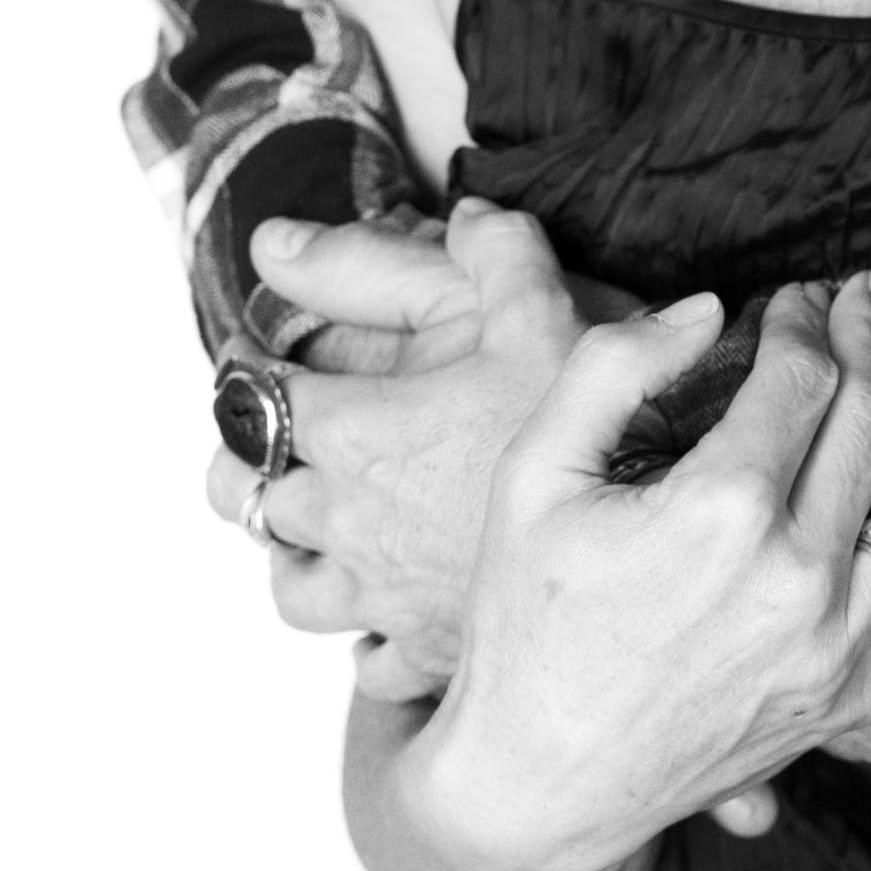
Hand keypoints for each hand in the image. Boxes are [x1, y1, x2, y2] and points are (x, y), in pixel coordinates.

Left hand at [204, 200, 594, 680]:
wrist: (633, 568)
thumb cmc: (588, 441)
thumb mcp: (541, 314)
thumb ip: (489, 251)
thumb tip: (456, 210)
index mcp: (351, 430)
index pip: (248, 392)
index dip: (247, 362)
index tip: (261, 349)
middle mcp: (342, 518)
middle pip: (238, 490)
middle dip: (251, 457)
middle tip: (285, 434)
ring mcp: (376, 594)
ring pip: (287, 583)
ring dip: (295, 552)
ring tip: (329, 526)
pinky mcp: (420, 650)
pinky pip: (364, 659)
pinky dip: (368, 637)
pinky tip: (395, 610)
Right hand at [412, 276, 870, 870]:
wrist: (533, 786)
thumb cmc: (525, 622)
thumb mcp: (530, 475)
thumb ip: (612, 369)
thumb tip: (705, 307)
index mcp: (716, 509)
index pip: (795, 378)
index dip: (800, 321)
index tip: (795, 299)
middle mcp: (794, 573)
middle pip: (866, 420)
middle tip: (870, 296)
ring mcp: (836, 642)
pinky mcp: (854, 701)